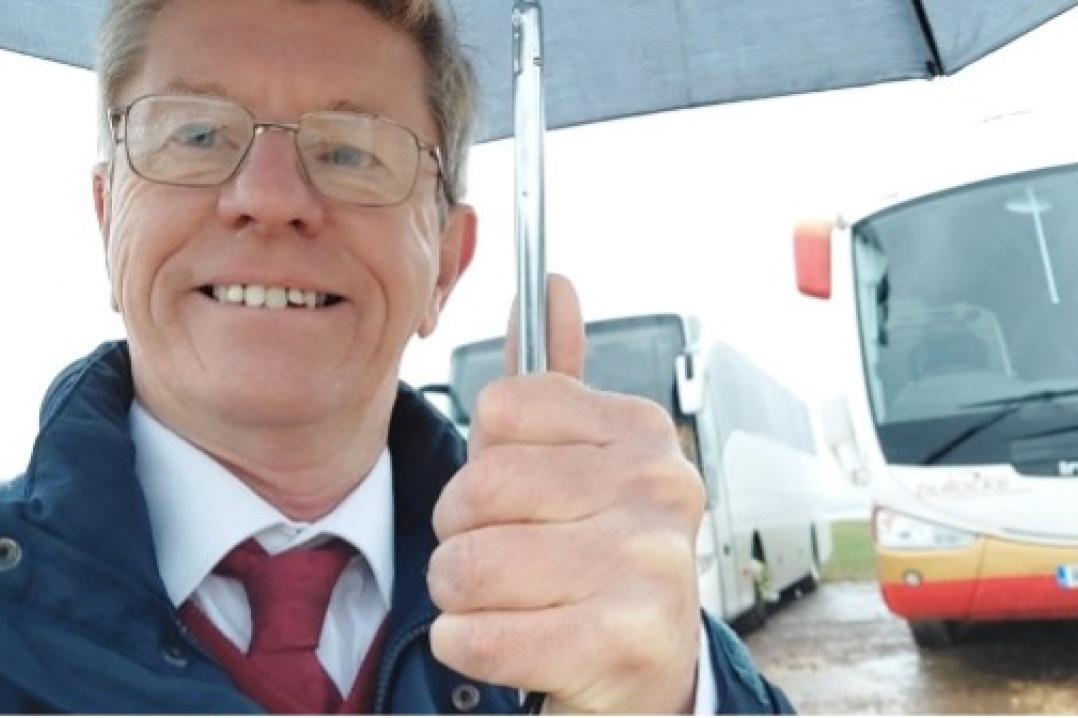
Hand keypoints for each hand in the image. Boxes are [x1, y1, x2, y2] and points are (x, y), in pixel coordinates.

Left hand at [429, 275, 704, 713]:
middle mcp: (660, 490)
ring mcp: (649, 567)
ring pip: (467, 564)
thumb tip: (553, 285)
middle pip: (476, 487)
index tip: (527, 498)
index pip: (500, 408)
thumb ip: (555, 385)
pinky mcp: (623, 645)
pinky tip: (510, 643)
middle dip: (464, 534)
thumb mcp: (579, 466)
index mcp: (644, 434)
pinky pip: (474, 635)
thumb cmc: (594, 560)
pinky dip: (468, 646)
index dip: (486, 461)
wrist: (646, 673)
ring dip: (464, 596)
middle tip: (510, 560)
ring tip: (514, 603)